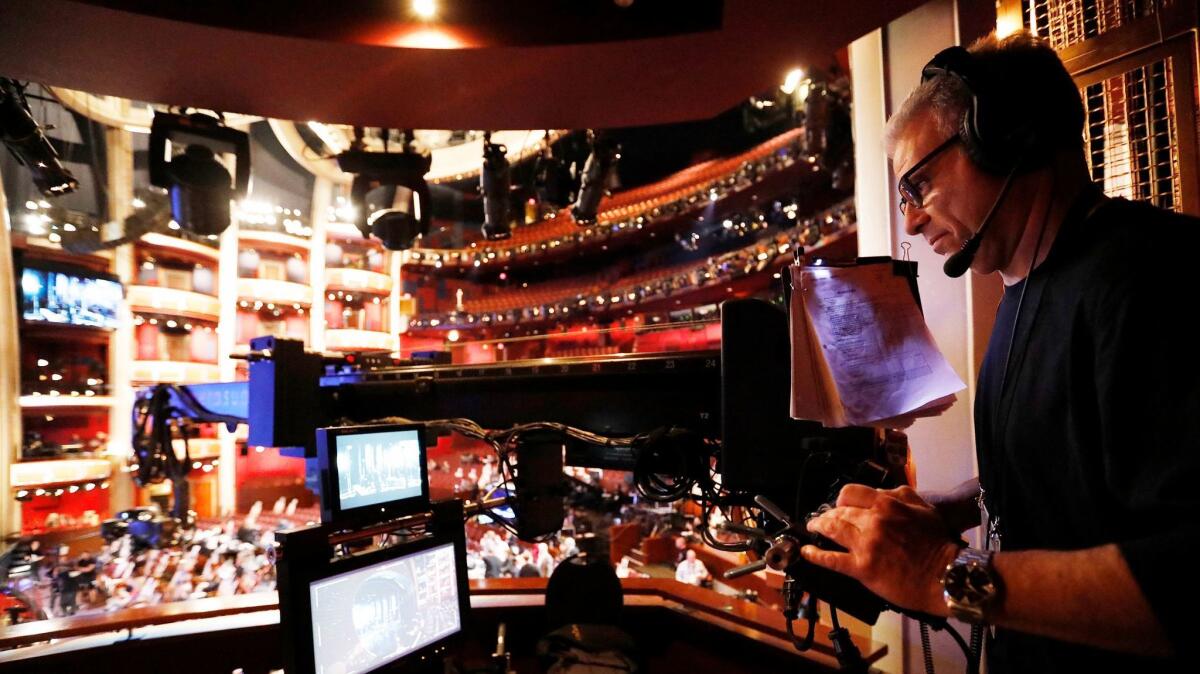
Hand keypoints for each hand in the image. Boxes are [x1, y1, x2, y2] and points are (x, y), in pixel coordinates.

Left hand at [803, 484, 959, 615]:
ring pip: (832, 530)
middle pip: (839, 512)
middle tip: (822, 518)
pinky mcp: (862, 568)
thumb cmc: (938, 544)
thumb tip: (880, 492)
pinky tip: (807, 552)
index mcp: (887, 504)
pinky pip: (832, 559)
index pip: (850, 493)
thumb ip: (899, 496)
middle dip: (827, 514)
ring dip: (819, 528)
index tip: (839, 505)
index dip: (841, 500)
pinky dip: (816, 555)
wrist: (945, 575)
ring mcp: (866, 545)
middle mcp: (873, 521)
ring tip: (813, 528)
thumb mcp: (923, 507)